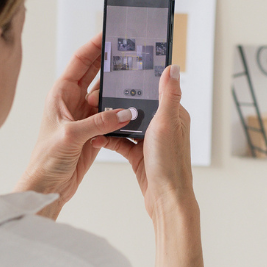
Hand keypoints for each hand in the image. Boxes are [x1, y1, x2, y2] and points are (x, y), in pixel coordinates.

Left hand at [15, 33, 131, 218]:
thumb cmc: (45, 160)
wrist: (47, 187)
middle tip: (131, 49)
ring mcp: (85, 116)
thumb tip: (125, 112)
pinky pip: (112, 114)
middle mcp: (72, 101)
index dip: (94, 45)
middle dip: (111, 60)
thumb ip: (99, 122)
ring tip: (138, 75)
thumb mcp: (71, 136)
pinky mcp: (95, 131)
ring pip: (106, 94)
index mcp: (60, 94)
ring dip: (120, 87)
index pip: (80, 61)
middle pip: (95, 73)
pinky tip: (135, 106)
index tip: (110, 33)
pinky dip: (123, 110)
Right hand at [101, 65, 195, 217]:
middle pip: (138, 106)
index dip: (138, 82)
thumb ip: (168, 95)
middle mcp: (163, 126)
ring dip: (110, 121)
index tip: (120, 73)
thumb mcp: (167, 123)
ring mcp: (150, 141)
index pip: (155, 90)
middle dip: (119, 101)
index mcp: (174, 114)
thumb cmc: (170, 162)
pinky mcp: (139, 155)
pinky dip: (108, 139)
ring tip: (93, 114)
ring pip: (126, 124)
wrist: (165, 199)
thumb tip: (173, 67)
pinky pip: (120, 142)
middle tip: (98, 95)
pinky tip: (95, 138)